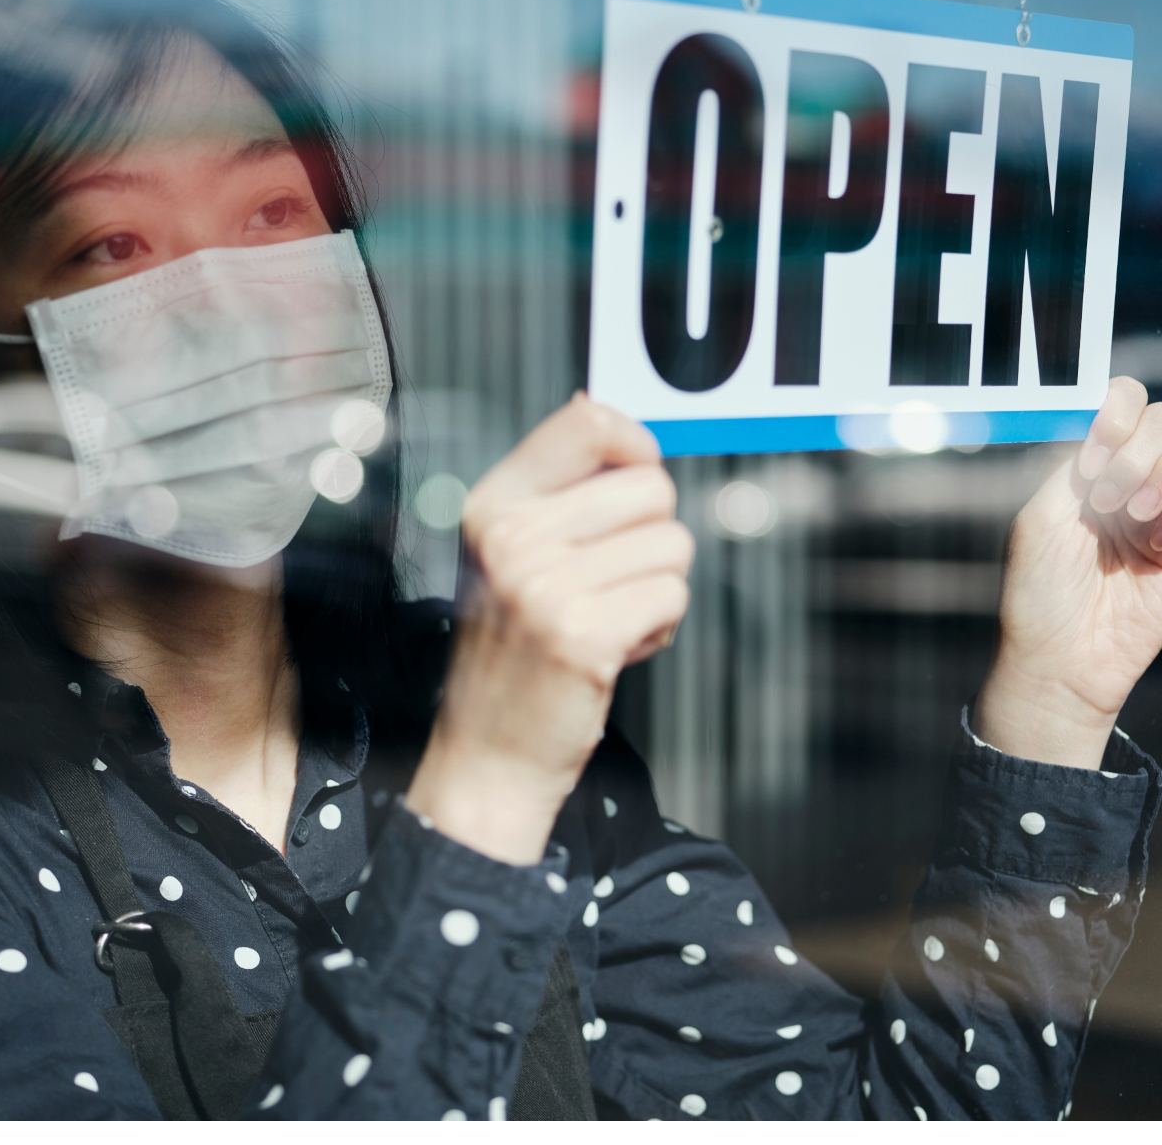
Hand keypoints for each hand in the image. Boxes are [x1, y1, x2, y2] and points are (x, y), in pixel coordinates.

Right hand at [406, 394, 694, 863]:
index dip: (635, 447)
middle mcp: (512, 537)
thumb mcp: (511, 552)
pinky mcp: (583, 634)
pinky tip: (616, 649)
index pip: (589, 422)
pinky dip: (660, 628)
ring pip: (673, 544)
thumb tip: (600, 408)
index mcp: (493, 504)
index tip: (632, 483)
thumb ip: (556, 487)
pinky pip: (672, 596)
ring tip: (608, 619)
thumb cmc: (514, 650)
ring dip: (658, 588)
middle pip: (652, 487)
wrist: (488, 753)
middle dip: (652, 538)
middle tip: (609, 583)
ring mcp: (543, 585)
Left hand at [975, 377, 1161, 768]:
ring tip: (1134, 515)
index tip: (1097, 448)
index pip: (1125, 400)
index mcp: (1090, 465)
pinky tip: (1155, 542)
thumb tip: (1107, 424)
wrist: (1063, 658)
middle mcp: (1131, 477)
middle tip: (1106, 500)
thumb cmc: (1038, 592)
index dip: (1120, 409)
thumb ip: (1072, 464)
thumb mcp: (1038, 517)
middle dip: (1138, 448)